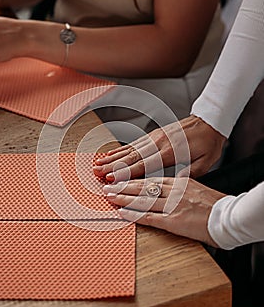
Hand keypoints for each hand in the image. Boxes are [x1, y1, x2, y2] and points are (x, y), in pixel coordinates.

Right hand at [94, 115, 225, 180]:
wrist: (209, 122)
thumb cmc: (208, 143)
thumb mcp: (204, 162)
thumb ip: (188, 174)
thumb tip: (175, 184)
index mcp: (170, 153)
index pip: (143, 165)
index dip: (126, 173)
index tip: (111, 178)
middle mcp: (158, 144)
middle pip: (131, 157)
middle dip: (112, 166)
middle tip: (96, 172)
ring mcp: (154, 138)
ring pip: (129, 150)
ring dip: (112, 157)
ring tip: (97, 164)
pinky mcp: (154, 135)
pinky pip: (134, 143)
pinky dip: (120, 149)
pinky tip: (111, 154)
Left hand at [103, 177, 224, 246]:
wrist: (229, 216)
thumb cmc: (216, 205)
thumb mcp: (197, 189)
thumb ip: (182, 186)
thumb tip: (171, 185)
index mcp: (180, 182)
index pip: (151, 180)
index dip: (133, 180)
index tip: (121, 180)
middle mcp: (174, 191)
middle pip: (142, 188)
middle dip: (123, 187)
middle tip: (108, 187)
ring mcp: (173, 206)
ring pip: (142, 200)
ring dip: (124, 199)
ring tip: (110, 197)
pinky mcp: (174, 221)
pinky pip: (150, 217)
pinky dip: (134, 215)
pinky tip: (122, 213)